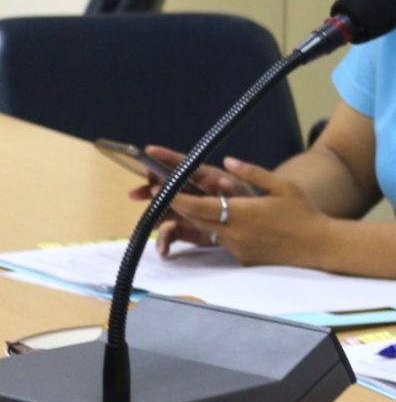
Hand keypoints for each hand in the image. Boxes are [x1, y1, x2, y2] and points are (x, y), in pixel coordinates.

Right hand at [130, 146, 255, 250]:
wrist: (256, 227)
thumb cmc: (250, 204)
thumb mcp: (246, 194)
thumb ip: (234, 187)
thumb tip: (222, 180)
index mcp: (206, 178)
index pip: (185, 165)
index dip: (167, 156)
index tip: (149, 150)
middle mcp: (193, 192)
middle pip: (167, 187)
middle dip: (150, 190)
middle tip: (134, 194)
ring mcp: (188, 210)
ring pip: (165, 210)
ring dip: (155, 217)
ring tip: (152, 227)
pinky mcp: (188, 229)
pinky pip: (172, 233)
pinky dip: (166, 241)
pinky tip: (164, 251)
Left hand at [161, 158, 327, 266]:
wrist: (319, 245)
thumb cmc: (303, 213)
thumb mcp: (282, 186)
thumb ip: (252, 173)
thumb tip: (227, 161)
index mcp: (241, 213)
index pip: (198, 205)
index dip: (176, 197)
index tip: (162, 188)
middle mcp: (234, 233)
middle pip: (197, 218)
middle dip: (182, 206)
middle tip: (169, 193)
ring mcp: (237, 248)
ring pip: (208, 230)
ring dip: (200, 218)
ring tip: (194, 205)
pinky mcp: (243, 259)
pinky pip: (224, 242)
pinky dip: (221, 230)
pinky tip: (230, 223)